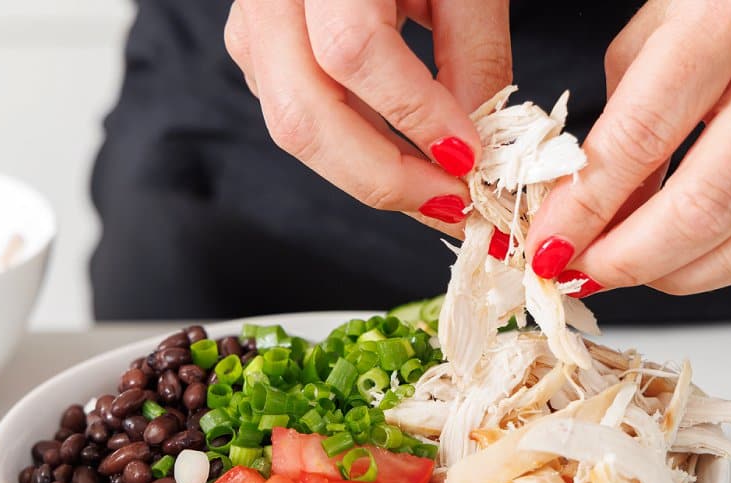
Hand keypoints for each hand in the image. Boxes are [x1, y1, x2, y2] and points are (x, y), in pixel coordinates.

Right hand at [224, 0, 510, 232]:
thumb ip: (474, 50)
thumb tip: (479, 146)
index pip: (352, 51)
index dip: (413, 114)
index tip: (469, 156)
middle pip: (303, 116)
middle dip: (383, 176)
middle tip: (451, 204)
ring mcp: (252, 30)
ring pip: (294, 130)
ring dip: (370, 175)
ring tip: (437, 195)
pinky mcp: (257, 55)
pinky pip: (300, 120)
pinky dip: (354, 151)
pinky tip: (404, 160)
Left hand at [523, 0, 730, 296]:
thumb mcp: (656, 34)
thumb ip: (618, 127)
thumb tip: (581, 220)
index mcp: (726, 25)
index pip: (637, 142)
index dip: (582, 210)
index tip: (547, 247)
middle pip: (699, 210)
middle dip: (625, 259)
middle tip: (581, 271)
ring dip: (670, 276)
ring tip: (626, 268)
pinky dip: (717, 266)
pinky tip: (678, 258)